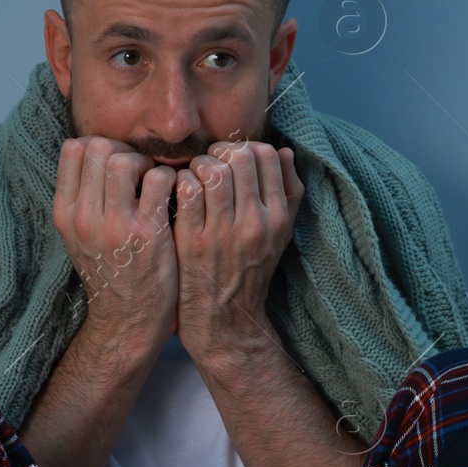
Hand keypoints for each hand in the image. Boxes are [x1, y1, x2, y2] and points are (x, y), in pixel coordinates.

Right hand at [53, 136, 178, 353]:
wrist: (128, 322)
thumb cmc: (111, 272)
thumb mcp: (80, 236)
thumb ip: (83, 197)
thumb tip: (97, 152)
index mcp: (65, 214)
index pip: (73, 148)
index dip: (100, 146)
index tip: (117, 163)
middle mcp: (84, 217)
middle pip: (100, 147)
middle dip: (125, 150)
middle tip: (141, 172)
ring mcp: (115, 226)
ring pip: (126, 158)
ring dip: (147, 163)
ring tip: (155, 184)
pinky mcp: (148, 235)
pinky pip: (160, 179)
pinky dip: (172, 180)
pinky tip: (174, 197)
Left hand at [172, 141, 302, 362]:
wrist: (223, 319)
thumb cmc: (250, 268)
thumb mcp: (280, 233)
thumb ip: (288, 192)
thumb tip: (286, 150)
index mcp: (277, 218)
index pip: (268, 155)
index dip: (245, 147)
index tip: (232, 158)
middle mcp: (254, 224)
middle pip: (240, 156)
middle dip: (220, 151)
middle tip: (209, 162)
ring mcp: (222, 233)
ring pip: (212, 169)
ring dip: (199, 164)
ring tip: (194, 176)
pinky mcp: (192, 241)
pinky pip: (186, 191)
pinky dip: (180, 182)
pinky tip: (179, 192)